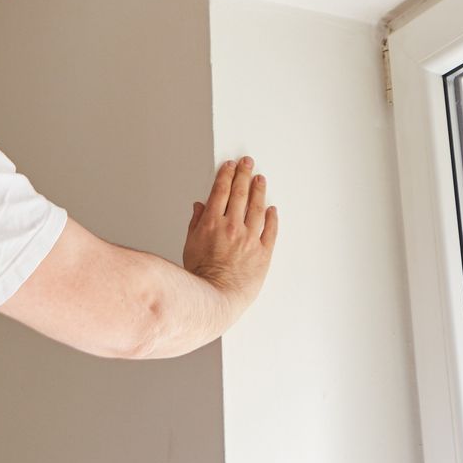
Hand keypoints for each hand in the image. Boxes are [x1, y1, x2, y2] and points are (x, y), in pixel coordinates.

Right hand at [184, 156, 277, 310]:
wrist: (214, 298)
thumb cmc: (199, 276)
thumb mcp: (190, 245)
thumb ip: (196, 223)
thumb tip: (200, 206)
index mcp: (212, 223)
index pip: (221, 191)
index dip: (226, 175)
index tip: (230, 166)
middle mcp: (232, 227)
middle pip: (240, 194)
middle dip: (244, 175)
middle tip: (248, 163)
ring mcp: (250, 239)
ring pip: (257, 208)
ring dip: (259, 190)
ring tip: (260, 179)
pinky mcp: (263, 253)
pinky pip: (271, 231)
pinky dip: (272, 218)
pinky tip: (272, 209)